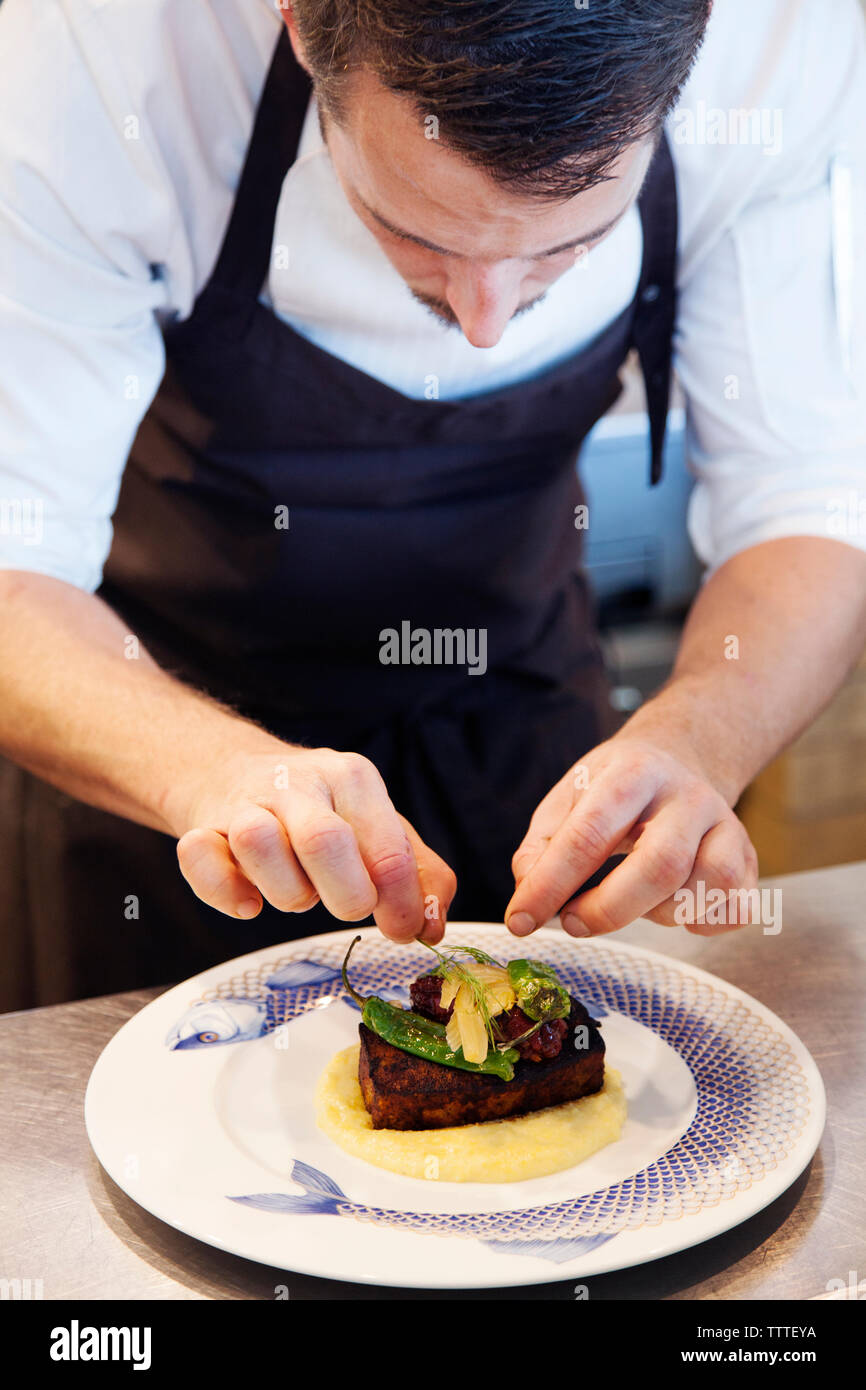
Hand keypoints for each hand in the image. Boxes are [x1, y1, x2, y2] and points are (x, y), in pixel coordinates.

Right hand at [170, 742, 455, 942]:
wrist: (237, 772)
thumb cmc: (322, 811)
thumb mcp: (380, 828)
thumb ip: (420, 874)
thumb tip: (432, 927)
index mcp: (354, 779)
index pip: (388, 849)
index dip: (401, 904)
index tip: (403, 930)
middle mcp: (300, 783)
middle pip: (325, 842)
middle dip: (347, 896)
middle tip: (350, 907)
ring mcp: (246, 802)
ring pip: (259, 844)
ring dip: (286, 891)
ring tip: (299, 890)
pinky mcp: (203, 827)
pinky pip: (200, 857)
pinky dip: (224, 890)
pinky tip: (249, 903)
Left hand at [505, 734, 759, 937]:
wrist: (681, 757)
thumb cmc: (614, 788)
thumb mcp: (568, 797)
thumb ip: (541, 845)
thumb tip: (528, 895)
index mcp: (633, 773)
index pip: (590, 833)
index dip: (551, 884)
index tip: (520, 920)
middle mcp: (688, 796)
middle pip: (660, 865)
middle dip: (608, 909)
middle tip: (573, 923)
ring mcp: (726, 825)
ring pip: (703, 889)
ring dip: (657, 914)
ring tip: (632, 899)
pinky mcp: (749, 857)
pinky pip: (735, 908)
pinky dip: (700, 923)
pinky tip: (673, 906)